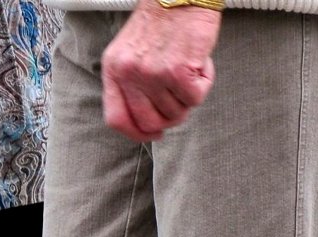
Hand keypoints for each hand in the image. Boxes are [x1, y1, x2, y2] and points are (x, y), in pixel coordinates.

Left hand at [102, 2, 219, 142]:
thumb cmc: (160, 21)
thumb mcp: (129, 51)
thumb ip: (130, 83)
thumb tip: (148, 121)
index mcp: (113, 70)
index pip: (117, 119)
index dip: (137, 133)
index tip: (154, 132)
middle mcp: (129, 75)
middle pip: (150, 123)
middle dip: (170, 117)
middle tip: (181, 99)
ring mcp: (152, 75)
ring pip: (176, 111)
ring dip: (188, 95)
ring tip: (189, 69)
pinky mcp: (177, 71)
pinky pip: (195, 98)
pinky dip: (204, 84)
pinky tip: (200, 64)